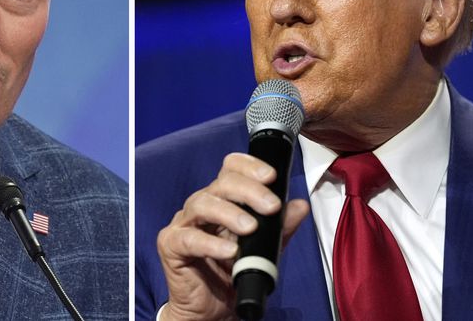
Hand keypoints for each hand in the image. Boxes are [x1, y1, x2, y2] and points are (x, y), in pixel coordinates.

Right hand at [156, 152, 309, 320]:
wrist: (210, 309)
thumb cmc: (231, 273)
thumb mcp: (264, 249)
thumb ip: (280, 228)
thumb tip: (300, 206)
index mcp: (222, 200)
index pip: (230, 169)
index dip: (249, 167)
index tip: (271, 176)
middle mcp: (201, 206)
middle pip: (220, 184)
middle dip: (248, 191)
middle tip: (271, 206)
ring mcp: (183, 223)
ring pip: (202, 204)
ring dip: (229, 213)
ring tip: (250, 227)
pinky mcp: (171, 245)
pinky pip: (189, 238)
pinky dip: (210, 243)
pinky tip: (229, 251)